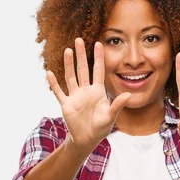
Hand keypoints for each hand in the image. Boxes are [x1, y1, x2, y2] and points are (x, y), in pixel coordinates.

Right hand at [46, 37, 131, 153]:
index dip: (98, 57)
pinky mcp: (66, 104)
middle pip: (83, 69)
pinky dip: (54, 84)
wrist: (87, 139)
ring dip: (69, 64)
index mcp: (98, 91)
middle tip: (78, 39)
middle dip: (81, 55)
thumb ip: (118, 105)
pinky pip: (59, 92)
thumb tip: (129, 95)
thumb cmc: (101, 128)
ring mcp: (75, 96)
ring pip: (71, 77)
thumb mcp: (111, 116)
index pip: (98, 71)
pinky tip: (50, 73)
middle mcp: (86, 90)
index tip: (98, 43)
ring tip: (67, 51)